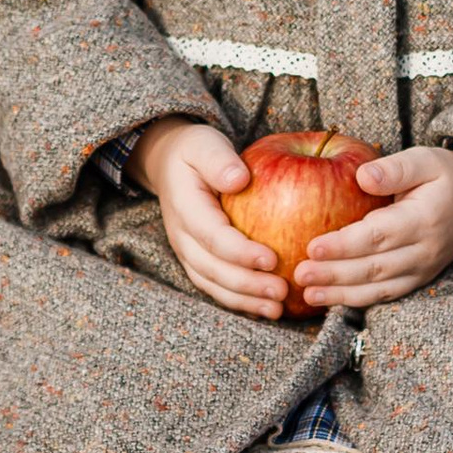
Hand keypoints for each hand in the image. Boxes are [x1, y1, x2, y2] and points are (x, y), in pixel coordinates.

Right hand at [128, 117, 289, 318]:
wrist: (170, 166)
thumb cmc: (196, 152)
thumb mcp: (205, 144)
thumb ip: (219, 160)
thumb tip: (239, 179)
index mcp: (185, 207)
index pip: (212, 236)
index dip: (240, 252)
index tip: (272, 259)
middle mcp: (182, 236)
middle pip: (212, 269)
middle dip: (247, 285)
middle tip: (282, 292)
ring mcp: (188, 253)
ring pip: (213, 285)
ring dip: (244, 301)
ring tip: (277, 309)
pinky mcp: (198, 262)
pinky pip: (217, 287)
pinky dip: (240, 301)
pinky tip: (266, 307)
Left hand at [294, 145, 452, 310]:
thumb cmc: (444, 175)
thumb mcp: (426, 159)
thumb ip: (395, 168)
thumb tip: (362, 176)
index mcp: (424, 219)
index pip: (379, 236)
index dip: (345, 245)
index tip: (313, 247)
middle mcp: (424, 250)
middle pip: (374, 268)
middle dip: (334, 274)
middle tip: (299, 274)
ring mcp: (422, 269)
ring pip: (378, 288)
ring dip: (341, 294)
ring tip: (308, 294)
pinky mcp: (418, 279)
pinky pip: (386, 295)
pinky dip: (357, 300)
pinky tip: (329, 299)